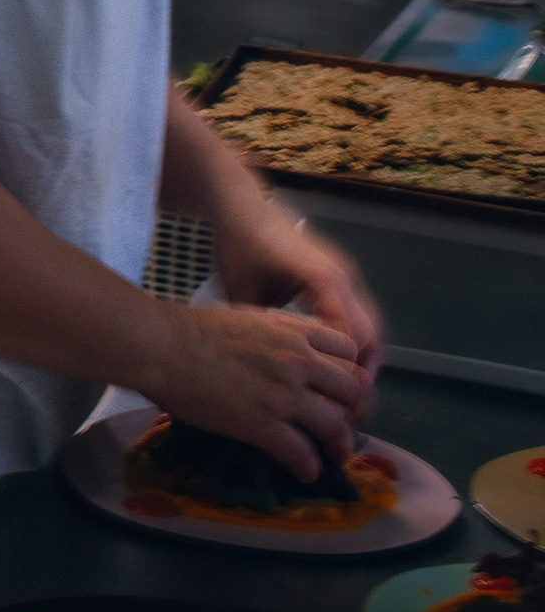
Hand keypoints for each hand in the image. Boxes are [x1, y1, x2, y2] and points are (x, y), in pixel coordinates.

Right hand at [138, 302, 369, 481]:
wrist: (159, 345)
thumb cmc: (188, 329)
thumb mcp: (246, 317)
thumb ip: (275, 334)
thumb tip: (281, 352)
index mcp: (293, 330)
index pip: (349, 350)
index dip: (347, 370)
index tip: (338, 386)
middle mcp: (298, 360)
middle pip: (353, 389)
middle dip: (351, 409)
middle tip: (341, 423)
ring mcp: (283, 393)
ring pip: (337, 423)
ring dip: (340, 444)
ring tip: (333, 454)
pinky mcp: (262, 423)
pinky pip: (301, 452)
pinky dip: (308, 466)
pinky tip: (304, 471)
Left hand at [212, 208, 385, 389]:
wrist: (243, 205)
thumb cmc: (238, 243)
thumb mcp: (241, 290)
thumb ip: (259, 330)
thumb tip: (266, 372)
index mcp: (323, 279)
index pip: (352, 335)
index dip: (347, 372)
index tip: (336, 400)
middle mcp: (344, 278)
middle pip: (372, 335)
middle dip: (362, 373)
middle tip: (348, 406)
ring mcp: (346, 276)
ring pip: (372, 327)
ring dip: (363, 359)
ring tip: (346, 391)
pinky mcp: (340, 277)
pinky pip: (360, 315)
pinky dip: (355, 341)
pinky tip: (337, 364)